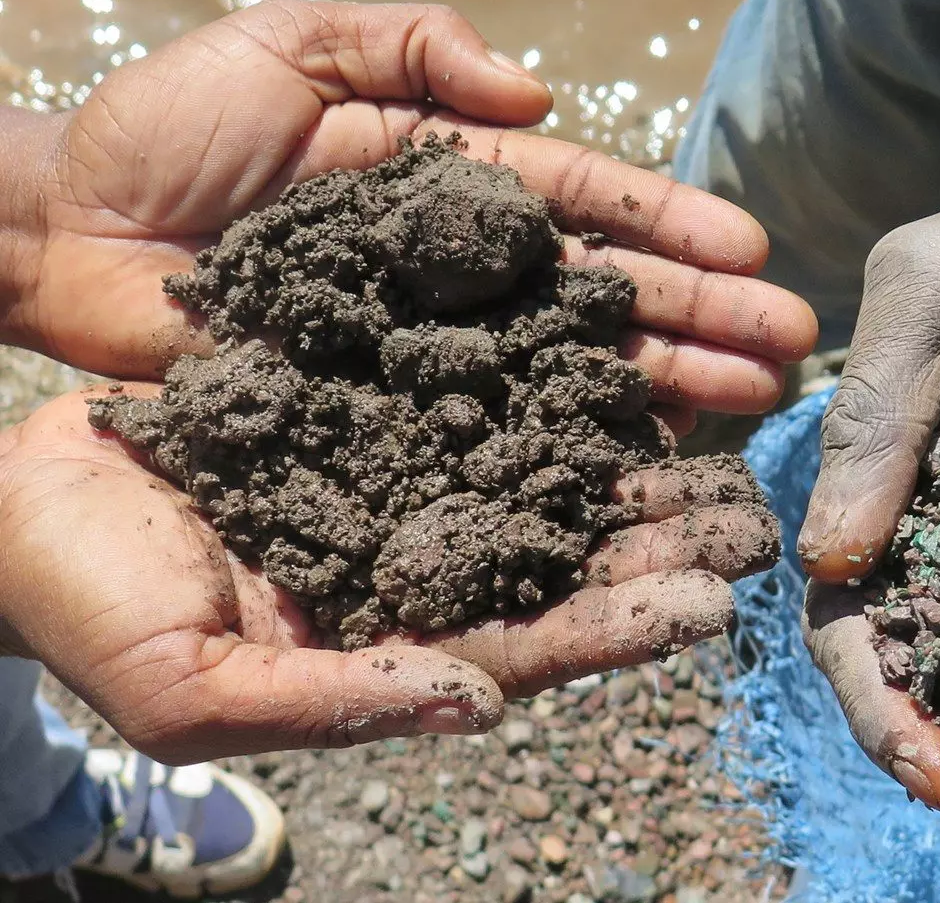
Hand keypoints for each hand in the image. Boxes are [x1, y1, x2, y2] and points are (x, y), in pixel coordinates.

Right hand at [0, 386, 775, 763]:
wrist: (16, 486)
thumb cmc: (84, 597)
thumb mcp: (190, 684)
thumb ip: (336, 702)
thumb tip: (474, 706)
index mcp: (391, 635)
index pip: (527, 638)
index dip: (619, 623)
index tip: (711, 602)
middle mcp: (419, 552)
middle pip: (565, 550)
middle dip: (662, 536)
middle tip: (759, 516)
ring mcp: (408, 466)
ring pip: (544, 456)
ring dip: (635, 442)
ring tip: (730, 418)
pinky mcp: (384, 388)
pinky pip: (488, 370)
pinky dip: (556, 360)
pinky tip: (625, 338)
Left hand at [9, 0, 815, 431]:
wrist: (72, 237)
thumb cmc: (170, 134)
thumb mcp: (293, 47)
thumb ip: (416, 47)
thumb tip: (539, 97)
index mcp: (456, 185)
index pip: (586, 205)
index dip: (669, 228)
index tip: (753, 254)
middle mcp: (466, 275)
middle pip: (602, 296)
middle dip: (700, 318)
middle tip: (789, 348)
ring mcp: (436, 351)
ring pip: (569, 370)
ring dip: (665, 386)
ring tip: (750, 404)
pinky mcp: (393, 416)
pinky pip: (496, 434)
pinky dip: (570, 448)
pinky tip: (645, 461)